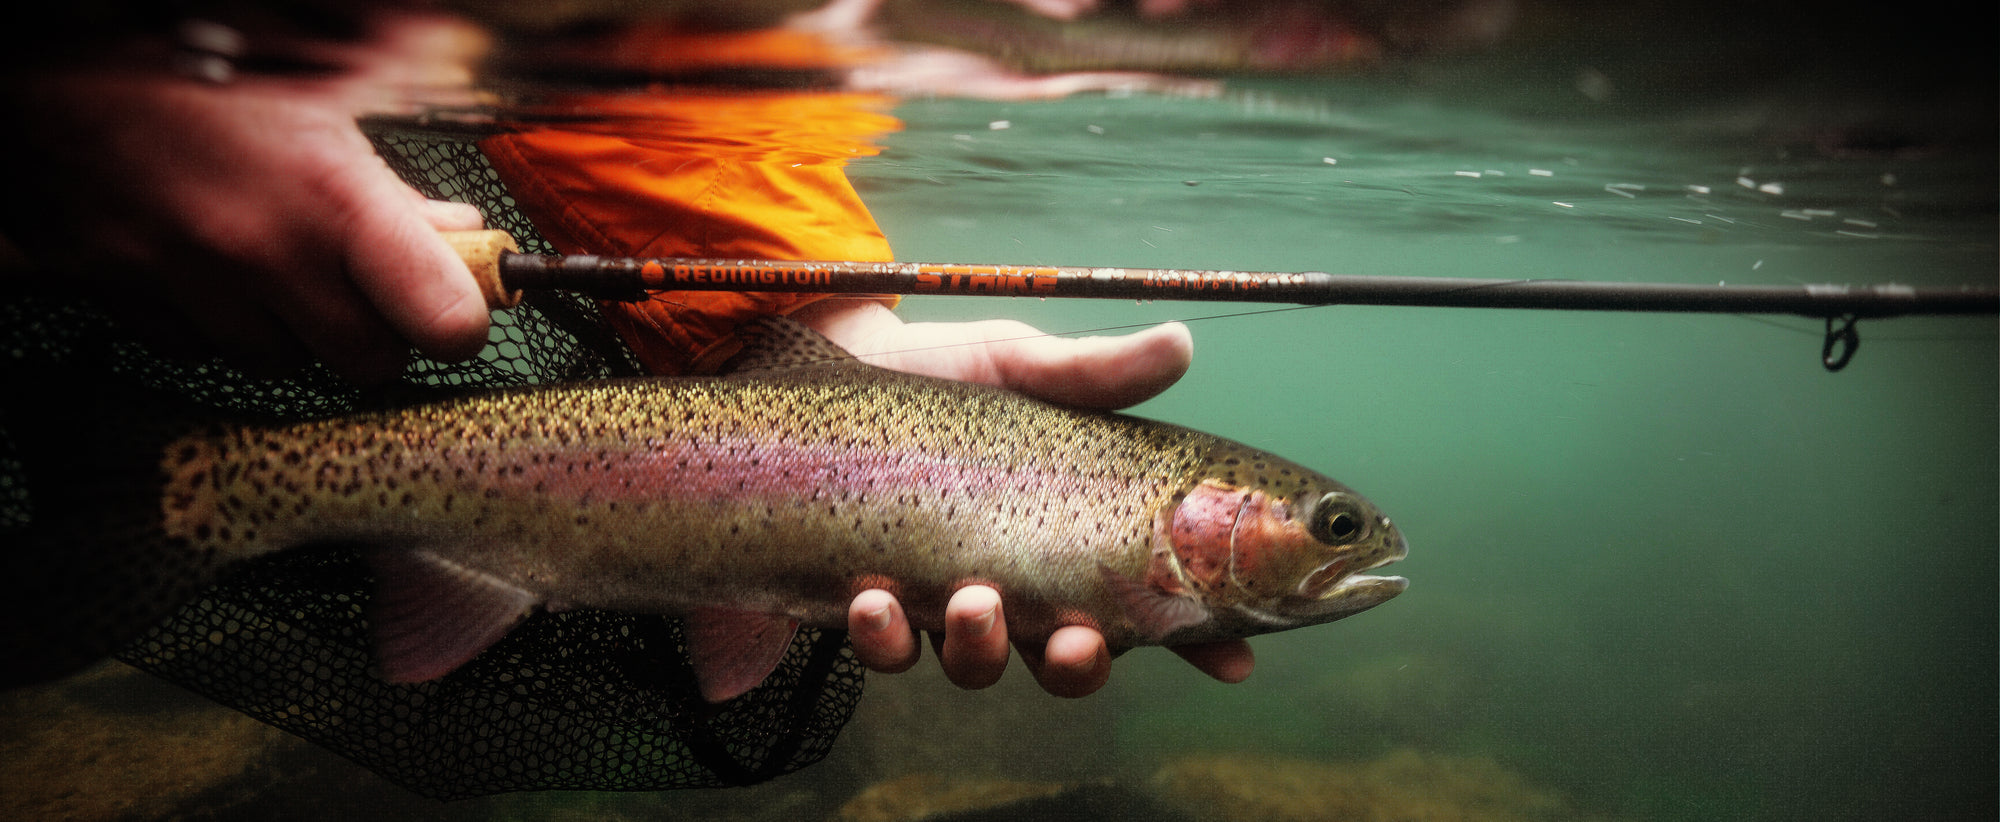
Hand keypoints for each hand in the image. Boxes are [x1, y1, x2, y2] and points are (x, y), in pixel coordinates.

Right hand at [0, 12, 491, 382]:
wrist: (52, 63)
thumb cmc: (195, 73)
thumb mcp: (322, 107)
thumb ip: (395, 190)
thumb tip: (458, 235)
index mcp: (330, 196)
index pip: (441, 317)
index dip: (459, 323)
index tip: (458, 310)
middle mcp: (262, 249)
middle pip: (367, 360)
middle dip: (376, 329)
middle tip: (362, 283)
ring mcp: (188, 278)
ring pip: (281, 360)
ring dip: (290, 327)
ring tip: (272, 258)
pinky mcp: (124, 294)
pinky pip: (197, 348)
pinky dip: (213, 321)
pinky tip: (209, 266)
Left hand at [793, 299, 1255, 696]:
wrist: (830, 362)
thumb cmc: (940, 371)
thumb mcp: (1022, 364)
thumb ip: (1097, 372)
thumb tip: (1180, 342)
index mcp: (1071, 535)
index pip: (1151, 602)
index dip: (1199, 640)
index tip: (1234, 662)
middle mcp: (1016, 581)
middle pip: (1070, 660)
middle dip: (1080, 665)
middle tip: (1077, 641)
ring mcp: (943, 599)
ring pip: (982, 666)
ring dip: (984, 650)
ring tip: (973, 603)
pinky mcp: (871, 602)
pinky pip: (886, 650)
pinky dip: (885, 638)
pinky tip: (876, 598)